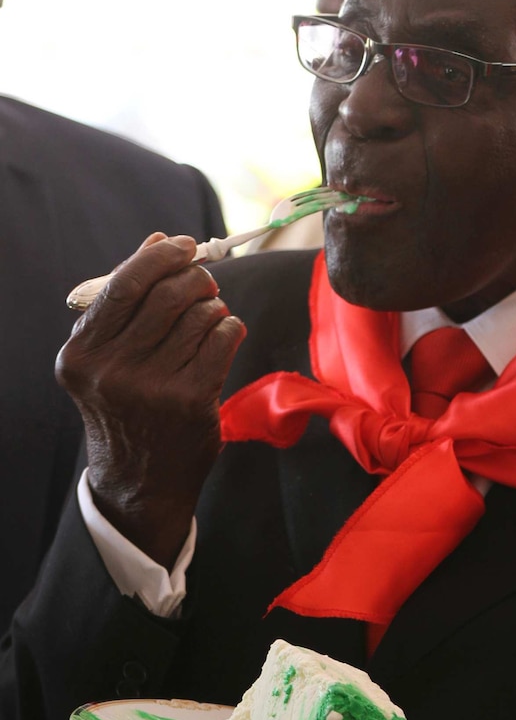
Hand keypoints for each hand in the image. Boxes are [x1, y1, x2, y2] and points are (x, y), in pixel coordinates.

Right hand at [55, 233, 244, 567]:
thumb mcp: (109, 357)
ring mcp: (153, 388)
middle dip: (196, 278)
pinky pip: (223, 338)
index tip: (185, 244)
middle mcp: (112, 370)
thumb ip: (130, 299)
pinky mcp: (191, 401)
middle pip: (169, 294)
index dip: (160, 257)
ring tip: (209, 318)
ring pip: (201, 315)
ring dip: (213, 307)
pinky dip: (229, 328)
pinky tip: (222, 336)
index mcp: (83, 353)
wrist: (141, 479)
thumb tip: (158, 239)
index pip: (124, 284)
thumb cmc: (127, 405)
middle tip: (205, 283)